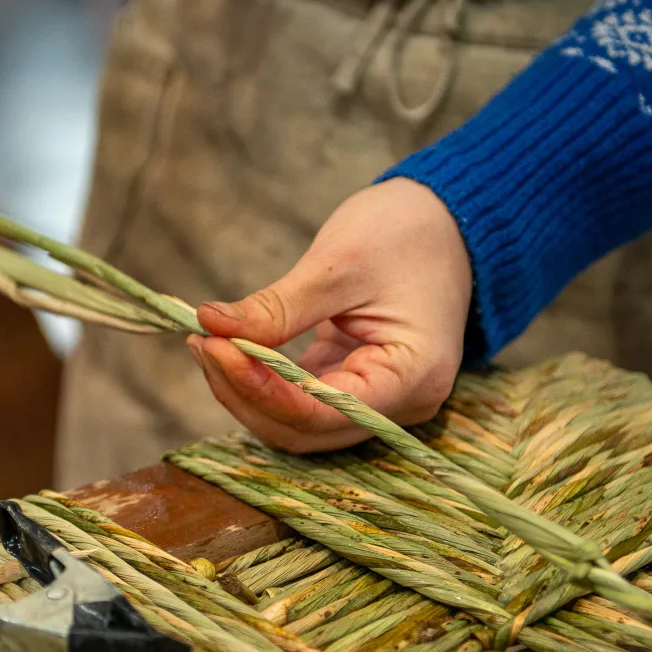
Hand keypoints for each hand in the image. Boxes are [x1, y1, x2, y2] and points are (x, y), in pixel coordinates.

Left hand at [187, 177, 470, 453]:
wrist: (449, 222)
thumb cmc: (406, 232)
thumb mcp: (339, 263)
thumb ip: (277, 306)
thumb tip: (210, 324)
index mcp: (412, 377)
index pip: (322, 412)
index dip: (260, 388)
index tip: (214, 345)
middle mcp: (402, 405)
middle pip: (306, 429)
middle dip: (246, 392)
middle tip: (203, 341)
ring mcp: (381, 401)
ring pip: (299, 424)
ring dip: (248, 392)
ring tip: (209, 342)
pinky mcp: (359, 387)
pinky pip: (303, 404)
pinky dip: (264, 383)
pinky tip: (230, 348)